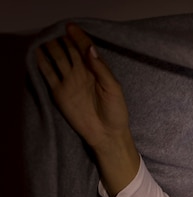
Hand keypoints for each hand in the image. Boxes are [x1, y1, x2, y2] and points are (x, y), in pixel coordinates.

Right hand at [36, 23, 139, 196]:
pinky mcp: (59, 93)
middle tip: (56, 31)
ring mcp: (69, 82)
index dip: (78, 37)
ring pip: (58, 59)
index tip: (70, 27)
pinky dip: (42, 63)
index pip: (85, 48)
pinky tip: (38, 53)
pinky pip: (48, 75)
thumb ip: (101, 69)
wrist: (107, 134)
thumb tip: (89, 48)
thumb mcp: (113, 89)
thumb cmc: (116, 112)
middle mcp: (82, 73)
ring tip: (46, 39)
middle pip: (69, 51)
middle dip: (63, 40)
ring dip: (51, 48)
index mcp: (97, 70)